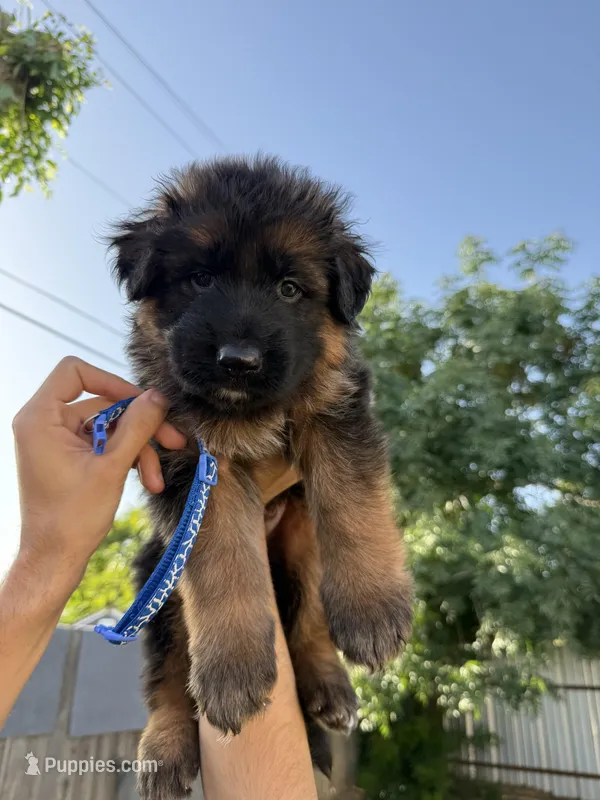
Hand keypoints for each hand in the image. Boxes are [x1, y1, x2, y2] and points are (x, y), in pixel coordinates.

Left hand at [12, 356, 185, 579]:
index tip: (141, 402)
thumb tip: (158, 396)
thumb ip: (137, 426)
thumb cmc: (72, 518)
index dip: (111, 381)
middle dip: (139, 425)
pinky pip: (104, 445)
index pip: (75, 372)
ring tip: (157, 476)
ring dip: (138, 449)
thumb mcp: (111, 468)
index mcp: (40, 418)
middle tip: (173, 439)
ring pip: (109, 428)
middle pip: (102, 404)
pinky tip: (148, 480)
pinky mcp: (69, 457)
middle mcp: (44, 424)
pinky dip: (127, 458)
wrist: (55, 560)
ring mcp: (57, 441)